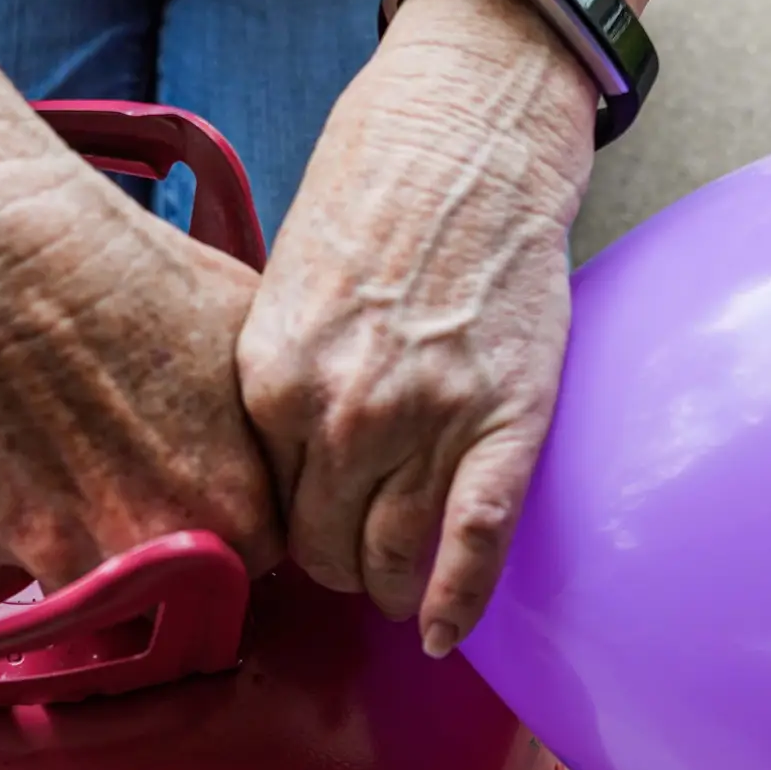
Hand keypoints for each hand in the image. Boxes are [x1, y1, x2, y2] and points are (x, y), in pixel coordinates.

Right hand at [0, 145, 282, 613]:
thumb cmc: (119, 265)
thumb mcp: (247, 327)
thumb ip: (276, 417)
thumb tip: (295, 446)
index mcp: (234, 507)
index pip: (253, 566)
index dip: (228, 527)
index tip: (201, 494)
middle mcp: (150, 547)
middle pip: (165, 600)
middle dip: (151, 557)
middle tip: (127, 483)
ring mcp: (56, 551)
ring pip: (76, 602)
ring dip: (68, 557)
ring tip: (58, 474)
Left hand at [239, 0, 597, 656]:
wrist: (467, 132)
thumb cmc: (372, 195)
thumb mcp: (283, 289)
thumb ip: (278, 383)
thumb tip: (272, 465)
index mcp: (270, 382)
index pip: (265, 512)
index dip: (286, 534)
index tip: (307, 538)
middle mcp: (340, 414)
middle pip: (326, 551)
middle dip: (341, 567)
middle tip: (360, 561)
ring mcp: (426, 422)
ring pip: (395, 558)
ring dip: (396, 587)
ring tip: (406, 590)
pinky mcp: (505, 421)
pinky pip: (477, 540)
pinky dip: (461, 600)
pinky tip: (447, 637)